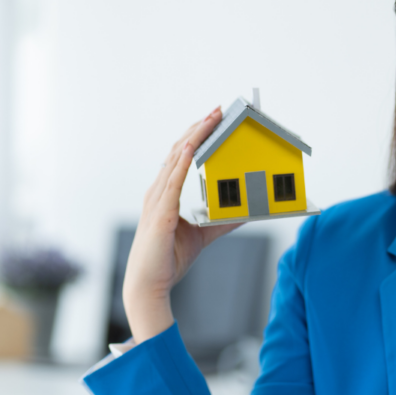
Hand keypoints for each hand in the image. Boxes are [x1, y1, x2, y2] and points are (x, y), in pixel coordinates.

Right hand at [122, 106, 241, 343]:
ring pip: (176, 159)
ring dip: (194, 136)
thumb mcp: (203, 236)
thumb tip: (246, 212)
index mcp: (165, 193)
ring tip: (211, 119)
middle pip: (178, 149)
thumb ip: (222, 222)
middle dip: (199, 128)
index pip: (181, 155)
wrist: (149, 285)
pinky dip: (182, 162)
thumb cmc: (168, 259)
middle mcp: (158, 191)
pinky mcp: (160, 213)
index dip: (197, 135)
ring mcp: (157, 200)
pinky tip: (192, 147)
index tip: (213, 119)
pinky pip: (172, 182)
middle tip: (218, 110)